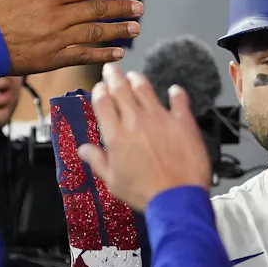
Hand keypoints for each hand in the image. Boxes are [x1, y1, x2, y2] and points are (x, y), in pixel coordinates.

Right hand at [0, 0, 143, 74]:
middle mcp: (56, 17)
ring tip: (136, 28)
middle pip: (96, 10)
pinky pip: (84, 56)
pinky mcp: (54, 59)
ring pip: (95, 32)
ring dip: (118, 30)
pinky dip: (103, 54)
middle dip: (121, 8)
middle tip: (140, 8)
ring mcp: (57, 39)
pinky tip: (119, 52)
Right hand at [77, 64, 211, 211]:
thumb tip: (83, 149)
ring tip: (135, 76)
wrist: (177, 197)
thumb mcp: (113, 182)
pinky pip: (179, 101)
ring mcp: (161, 119)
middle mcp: (136, 121)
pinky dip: (176, 94)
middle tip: (112, 69)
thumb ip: (98, 161)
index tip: (100, 87)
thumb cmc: (145, 192)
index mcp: (116, 135)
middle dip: (114, 76)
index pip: (103, 103)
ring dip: (138, 80)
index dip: (100, 91)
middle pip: (122, 89)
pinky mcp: (183, 122)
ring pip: (146, 89)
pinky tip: (174, 90)